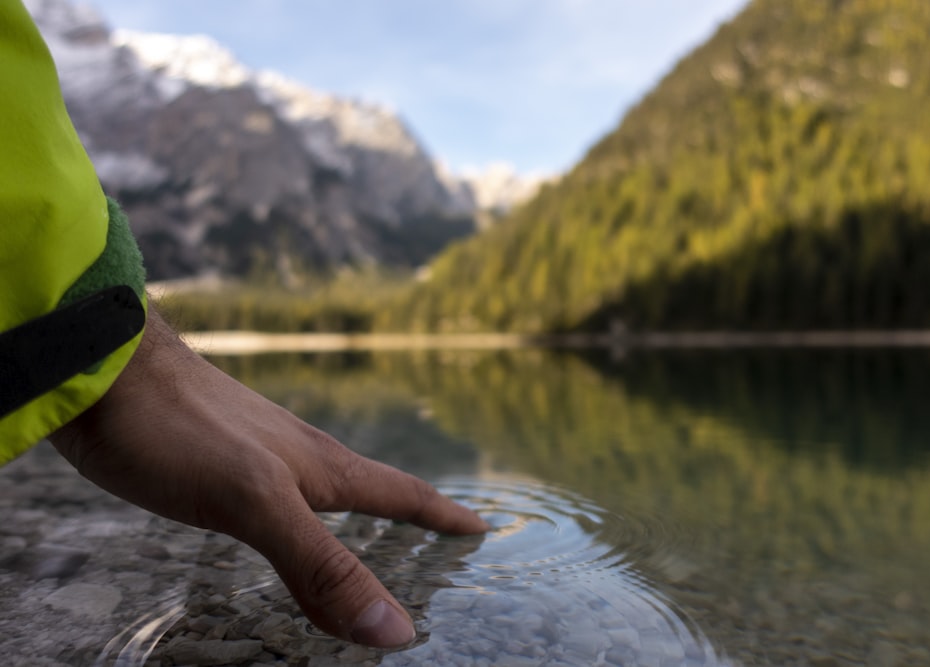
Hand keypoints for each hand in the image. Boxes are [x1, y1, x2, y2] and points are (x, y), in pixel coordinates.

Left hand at [50, 307, 487, 647]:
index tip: (483, 527)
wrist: (105, 371)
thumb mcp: (257, 504)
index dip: (444, 516)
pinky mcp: (218, 459)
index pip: (403, 494)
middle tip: (439, 537)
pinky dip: (302, 519)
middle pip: (373, 489)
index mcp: (323, 467)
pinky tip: (280, 521)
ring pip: (326, 492)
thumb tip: (393, 628)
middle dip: (411, 515)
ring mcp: (259, 454)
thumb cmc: (182, 430)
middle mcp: (300, 458)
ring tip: (373, 535)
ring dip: (359, 517)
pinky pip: (280, 496)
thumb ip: (322, 564)